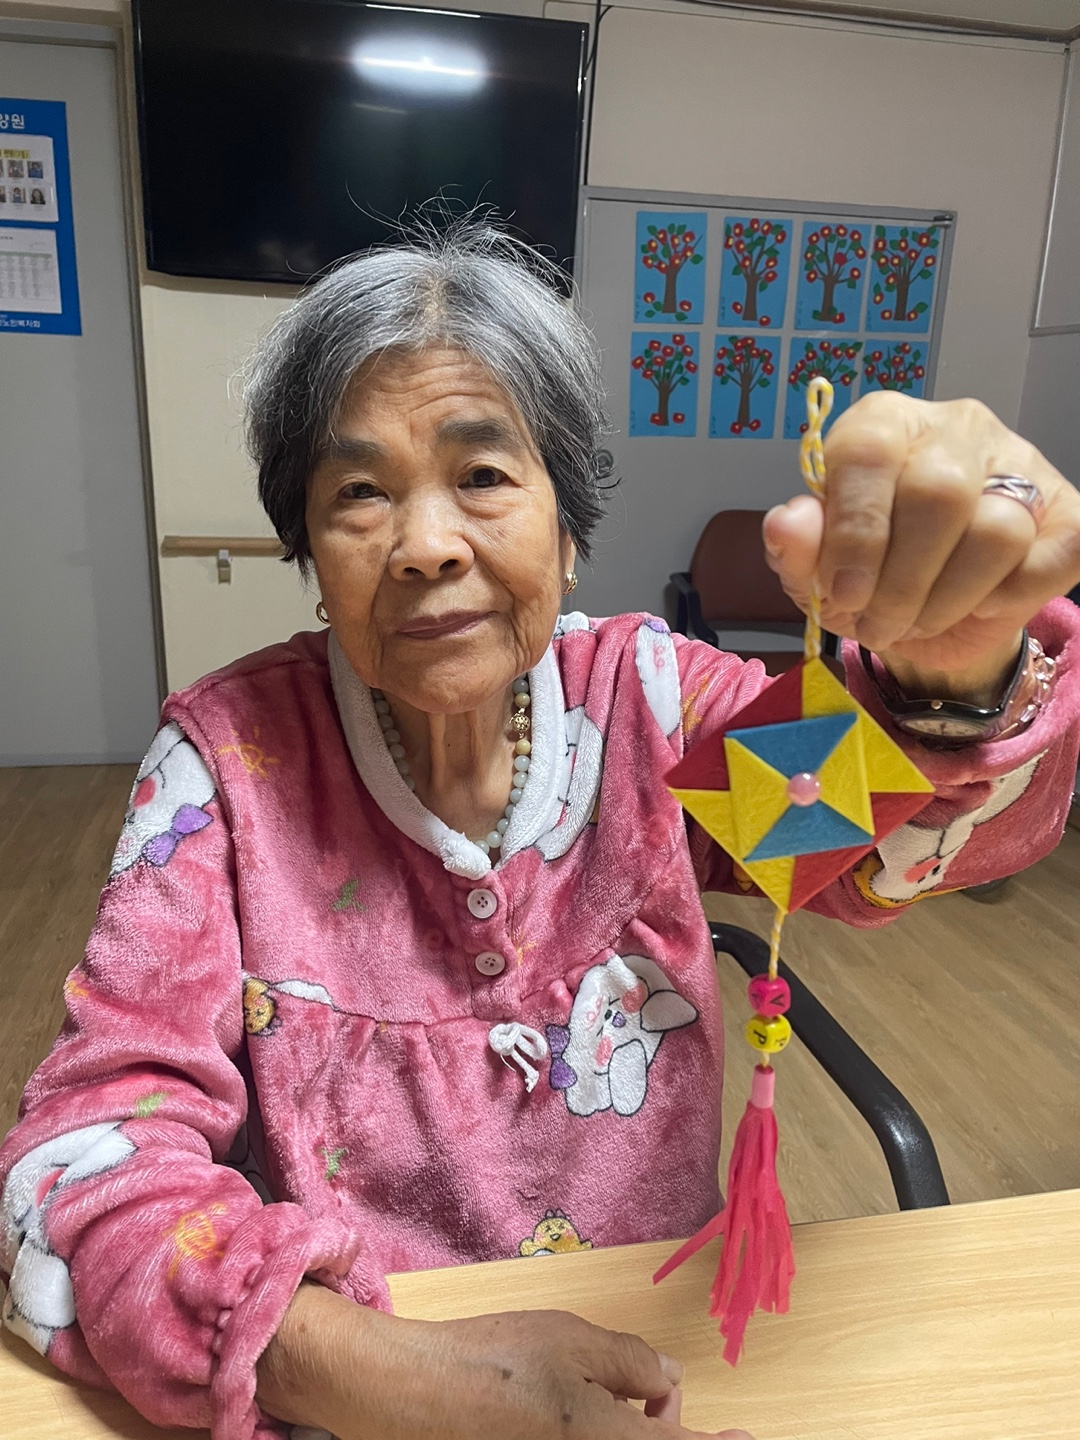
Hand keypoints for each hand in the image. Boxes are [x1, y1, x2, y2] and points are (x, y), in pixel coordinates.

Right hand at [257, 1283, 753, 1439]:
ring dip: (630, 1432)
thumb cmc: (491, 1362)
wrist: (408, 1396)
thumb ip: (634, 1362)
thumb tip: (668, 1382)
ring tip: (612, 1400)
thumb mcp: (573, 1340)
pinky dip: (599, 1434)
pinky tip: (572, 1414)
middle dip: (664, 1428)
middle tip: (653, 1396)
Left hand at [763, 393, 1079, 698]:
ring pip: (996, 528)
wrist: (929, 614)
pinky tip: (977, 604)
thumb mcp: (817, 570)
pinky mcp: (1067, 511)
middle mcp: (955, 428)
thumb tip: (787, 525)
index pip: (870, 453)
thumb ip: (798, 547)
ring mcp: (1019, 462)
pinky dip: (1008, 597)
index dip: (856, 532)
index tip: (842, 593)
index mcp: (884, 425)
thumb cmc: (868, 574)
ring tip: (916, 623)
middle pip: (938, 494)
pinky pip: (1049, 556)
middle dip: (901, 582)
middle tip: (877, 624)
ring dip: (947, 599)